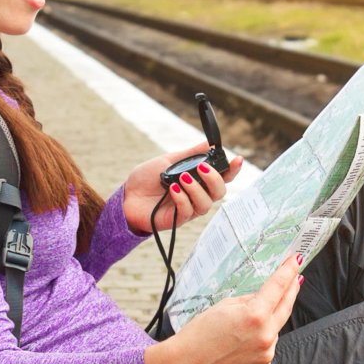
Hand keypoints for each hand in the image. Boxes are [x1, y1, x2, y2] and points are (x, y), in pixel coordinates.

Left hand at [122, 143, 244, 236]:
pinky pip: (188, 211)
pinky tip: (173, 189)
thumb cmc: (147, 179)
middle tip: (202, 168)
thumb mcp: (169, 161)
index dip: (233, 170)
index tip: (237, 160)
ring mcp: (188, 209)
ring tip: (182, 178)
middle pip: (220, 192)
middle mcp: (197, 195)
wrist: (127, 195)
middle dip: (215, 179)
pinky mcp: (177, 220)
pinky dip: (183, 198)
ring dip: (197, 189)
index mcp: (198, 180)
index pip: (222, 176)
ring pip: (206, 204)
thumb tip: (210, 143)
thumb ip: (190, 154)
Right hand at [145, 253, 300, 363]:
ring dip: (270, 318)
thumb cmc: (200, 334)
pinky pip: (268, 344)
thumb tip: (266, 297)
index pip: (278, 287)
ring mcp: (266, 353)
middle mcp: (265, 336)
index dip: (288, 272)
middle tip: (295, 277)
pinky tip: (244, 338)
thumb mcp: (225, 306)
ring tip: (247, 320)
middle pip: (286, 306)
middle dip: (291, 290)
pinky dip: (262, 337)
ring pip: (276, 327)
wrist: (187, 363)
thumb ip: (250, 300)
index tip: (296, 261)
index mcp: (255, 316)